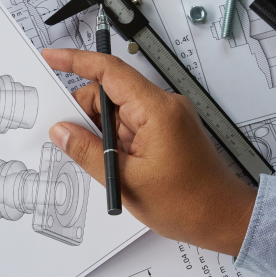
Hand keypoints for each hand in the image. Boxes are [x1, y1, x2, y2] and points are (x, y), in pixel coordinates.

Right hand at [43, 48, 256, 255]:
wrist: (224, 219)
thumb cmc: (188, 203)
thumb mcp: (126, 180)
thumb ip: (88, 151)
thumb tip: (61, 131)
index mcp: (156, 110)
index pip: (110, 71)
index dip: (76, 61)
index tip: (51, 57)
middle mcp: (163, 106)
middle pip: (109, 92)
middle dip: (84, 113)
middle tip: (68, 140)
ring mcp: (165, 118)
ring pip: (116, 111)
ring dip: (100, 133)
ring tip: (103, 164)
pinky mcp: (165, 130)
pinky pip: (128, 125)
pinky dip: (113, 140)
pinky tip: (112, 164)